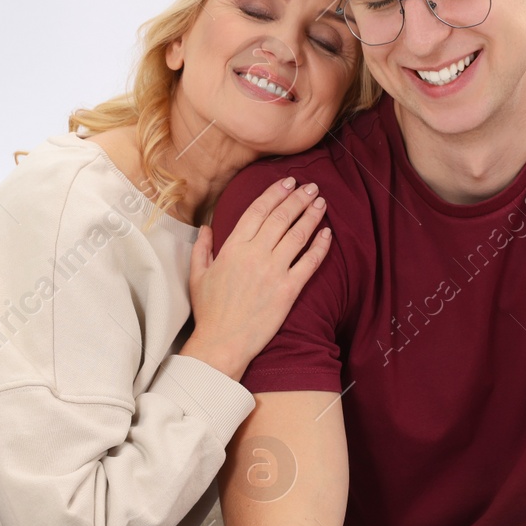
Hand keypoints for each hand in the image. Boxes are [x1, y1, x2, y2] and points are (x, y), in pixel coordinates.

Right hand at [180, 176, 330, 379]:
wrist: (222, 343)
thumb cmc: (209, 312)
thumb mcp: (197, 276)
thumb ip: (202, 248)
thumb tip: (206, 228)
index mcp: (233, 247)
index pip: (258, 210)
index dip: (275, 193)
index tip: (288, 182)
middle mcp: (255, 254)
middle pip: (282, 217)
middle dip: (298, 198)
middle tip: (311, 187)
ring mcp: (274, 271)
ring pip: (298, 235)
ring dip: (312, 216)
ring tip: (321, 203)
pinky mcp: (288, 290)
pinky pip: (310, 263)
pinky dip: (321, 246)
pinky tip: (328, 234)